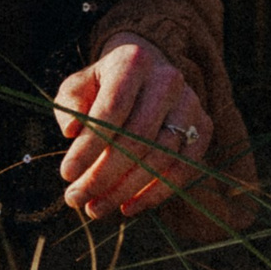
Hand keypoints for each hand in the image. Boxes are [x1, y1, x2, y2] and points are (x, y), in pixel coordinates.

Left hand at [54, 34, 208, 219]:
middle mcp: (168, 80)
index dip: (89, 147)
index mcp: (133, 61)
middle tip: (76, 198)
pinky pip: (183, 169)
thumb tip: (72, 131)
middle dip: (103, 176)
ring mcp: (190, 104)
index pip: (112, 110)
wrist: (147, 73)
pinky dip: (155, 194)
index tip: (66, 174)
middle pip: (138, 138)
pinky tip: (128, 207)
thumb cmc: (104, 84)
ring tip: (96, 208)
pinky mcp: (204, 128)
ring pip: (161, 158)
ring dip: (125, 191)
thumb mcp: (79, 85)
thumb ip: (70, 105)